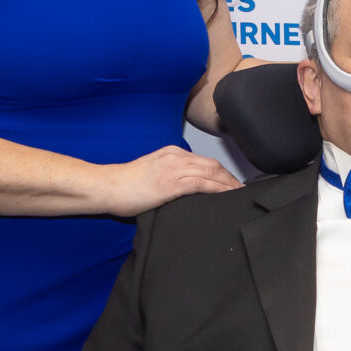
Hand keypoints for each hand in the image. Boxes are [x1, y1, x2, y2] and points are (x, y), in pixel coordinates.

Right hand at [95, 146, 239, 217]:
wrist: (108, 186)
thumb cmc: (126, 185)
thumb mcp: (152, 174)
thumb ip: (169, 177)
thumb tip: (184, 190)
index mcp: (171, 154)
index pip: (204, 161)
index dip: (222, 173)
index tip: (231, 184)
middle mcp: (176, 157)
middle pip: (213, 165)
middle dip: (230, 178)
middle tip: (241, 191)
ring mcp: (174, 169)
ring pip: (211, 173)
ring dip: (228, 184)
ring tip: (240, 195)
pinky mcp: (171, 183)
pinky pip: (202, 184)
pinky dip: (218, 189)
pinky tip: (227, 196)